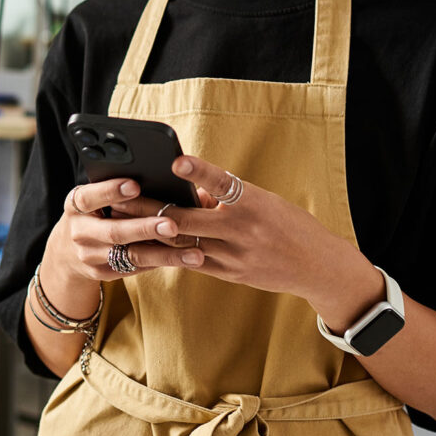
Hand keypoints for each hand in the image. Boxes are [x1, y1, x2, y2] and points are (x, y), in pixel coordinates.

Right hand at [51, 178, 205, 281]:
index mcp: (75, 205)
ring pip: (131, 256)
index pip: (90, 197)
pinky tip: (185, 259)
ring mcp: (90, 256)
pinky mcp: (102, 274)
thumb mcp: (93, 196)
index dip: (111, 191)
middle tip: (173, 224)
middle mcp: (79, 232)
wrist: (67, 251)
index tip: (135, 184)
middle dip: (145, 228)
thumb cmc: (93, 210)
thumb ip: (114, 188)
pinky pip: (136, 269)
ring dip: (165, 254)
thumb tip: (157, 172)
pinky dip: (161, 262)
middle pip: (115, 231)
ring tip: (194, 252)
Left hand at [111, 154, 357, 301]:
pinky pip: (192, 261)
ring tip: (121, 220)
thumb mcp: (263, 201)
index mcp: (253, 203)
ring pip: (182, 243)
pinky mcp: (229, 274)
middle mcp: (241, 230)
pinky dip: (169, 251)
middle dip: (149, 207)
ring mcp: (233, 256)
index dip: (199, 172)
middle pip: (187, 218)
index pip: (222, 183)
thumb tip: (192, 192)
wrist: (316, 266)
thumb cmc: (289, 223)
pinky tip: (145, 244)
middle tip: (119, 195)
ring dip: (149, 231)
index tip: (177, 161)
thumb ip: (227, 197)